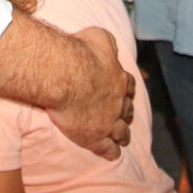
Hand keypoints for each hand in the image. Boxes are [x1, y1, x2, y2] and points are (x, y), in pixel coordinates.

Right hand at [46, 27, 135, 159]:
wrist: (64, 74)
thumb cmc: (79, 52)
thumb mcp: (99, 37)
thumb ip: (108, 43)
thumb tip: (109, 45)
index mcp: (119, 78)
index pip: (129, 86)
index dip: (127, 89)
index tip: (126, 92)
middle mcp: (117, 101)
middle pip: (127, 110)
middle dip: (126, 112)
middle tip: (125, 116)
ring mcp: (108, 121)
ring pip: (121, 131)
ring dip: (122, 134)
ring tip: (123, 139)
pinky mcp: (94, 137)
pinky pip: (107, 148)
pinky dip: (112, 152)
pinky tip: (113, 154)